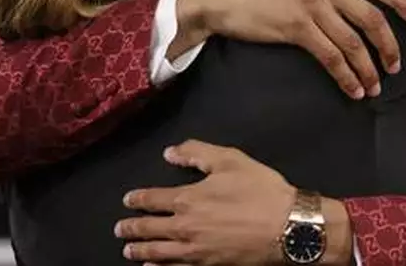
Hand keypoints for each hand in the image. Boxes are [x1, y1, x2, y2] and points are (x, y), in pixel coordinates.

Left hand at [116, 140, 353, 265]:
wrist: (286, 226)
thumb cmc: (259, 190)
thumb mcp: (229, 160)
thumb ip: (196, 152)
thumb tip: (169, 153)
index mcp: (187, 198)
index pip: (152, 199)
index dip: (137, 199)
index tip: (127, 201)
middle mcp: (184, 226)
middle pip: (149, 229)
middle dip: (131, 229)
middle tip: (120, 230)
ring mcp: (195, 251)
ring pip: (158, 253)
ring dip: (140, 252)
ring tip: (128, 251)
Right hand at [178, 0, 405, 99]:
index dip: (401, 1)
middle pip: (372, 17)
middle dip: (389, 46)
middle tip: (396, 66)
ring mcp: (313, 5)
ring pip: (354, 42)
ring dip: (368, 69)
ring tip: (373, 87)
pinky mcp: (297, 28)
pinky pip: (331, 57)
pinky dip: (346, 76)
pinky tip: (351, 90)